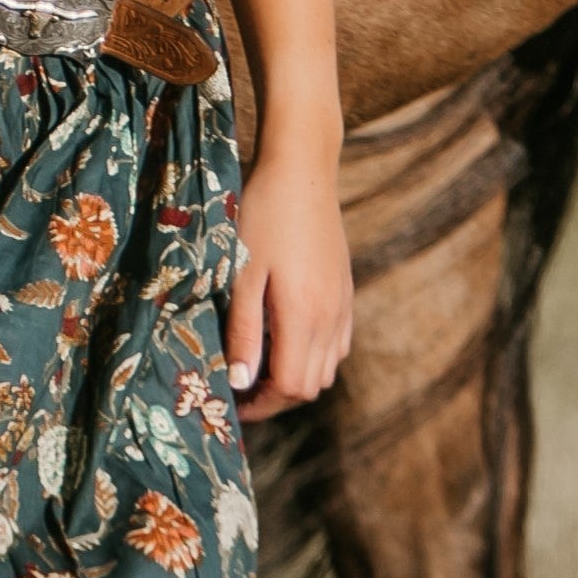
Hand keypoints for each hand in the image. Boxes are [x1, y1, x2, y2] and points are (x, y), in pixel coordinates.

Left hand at [228, 147, 350, 422]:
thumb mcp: (242, 274)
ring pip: (327, 369)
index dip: (261, 404)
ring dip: (295, 378)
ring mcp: (343, 306)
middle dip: (275, 397)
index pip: (291, 387)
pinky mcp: (345, 293)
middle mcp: (331, 318)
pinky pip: (337, 345)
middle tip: (240, 388)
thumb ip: (245, 332)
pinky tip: (286, 339)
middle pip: (310, 385)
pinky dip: (313, 356)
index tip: (232, 402)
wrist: (302, 172)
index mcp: (304, 316)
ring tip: (259, 366)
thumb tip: (241, 383)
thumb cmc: (262, 217)